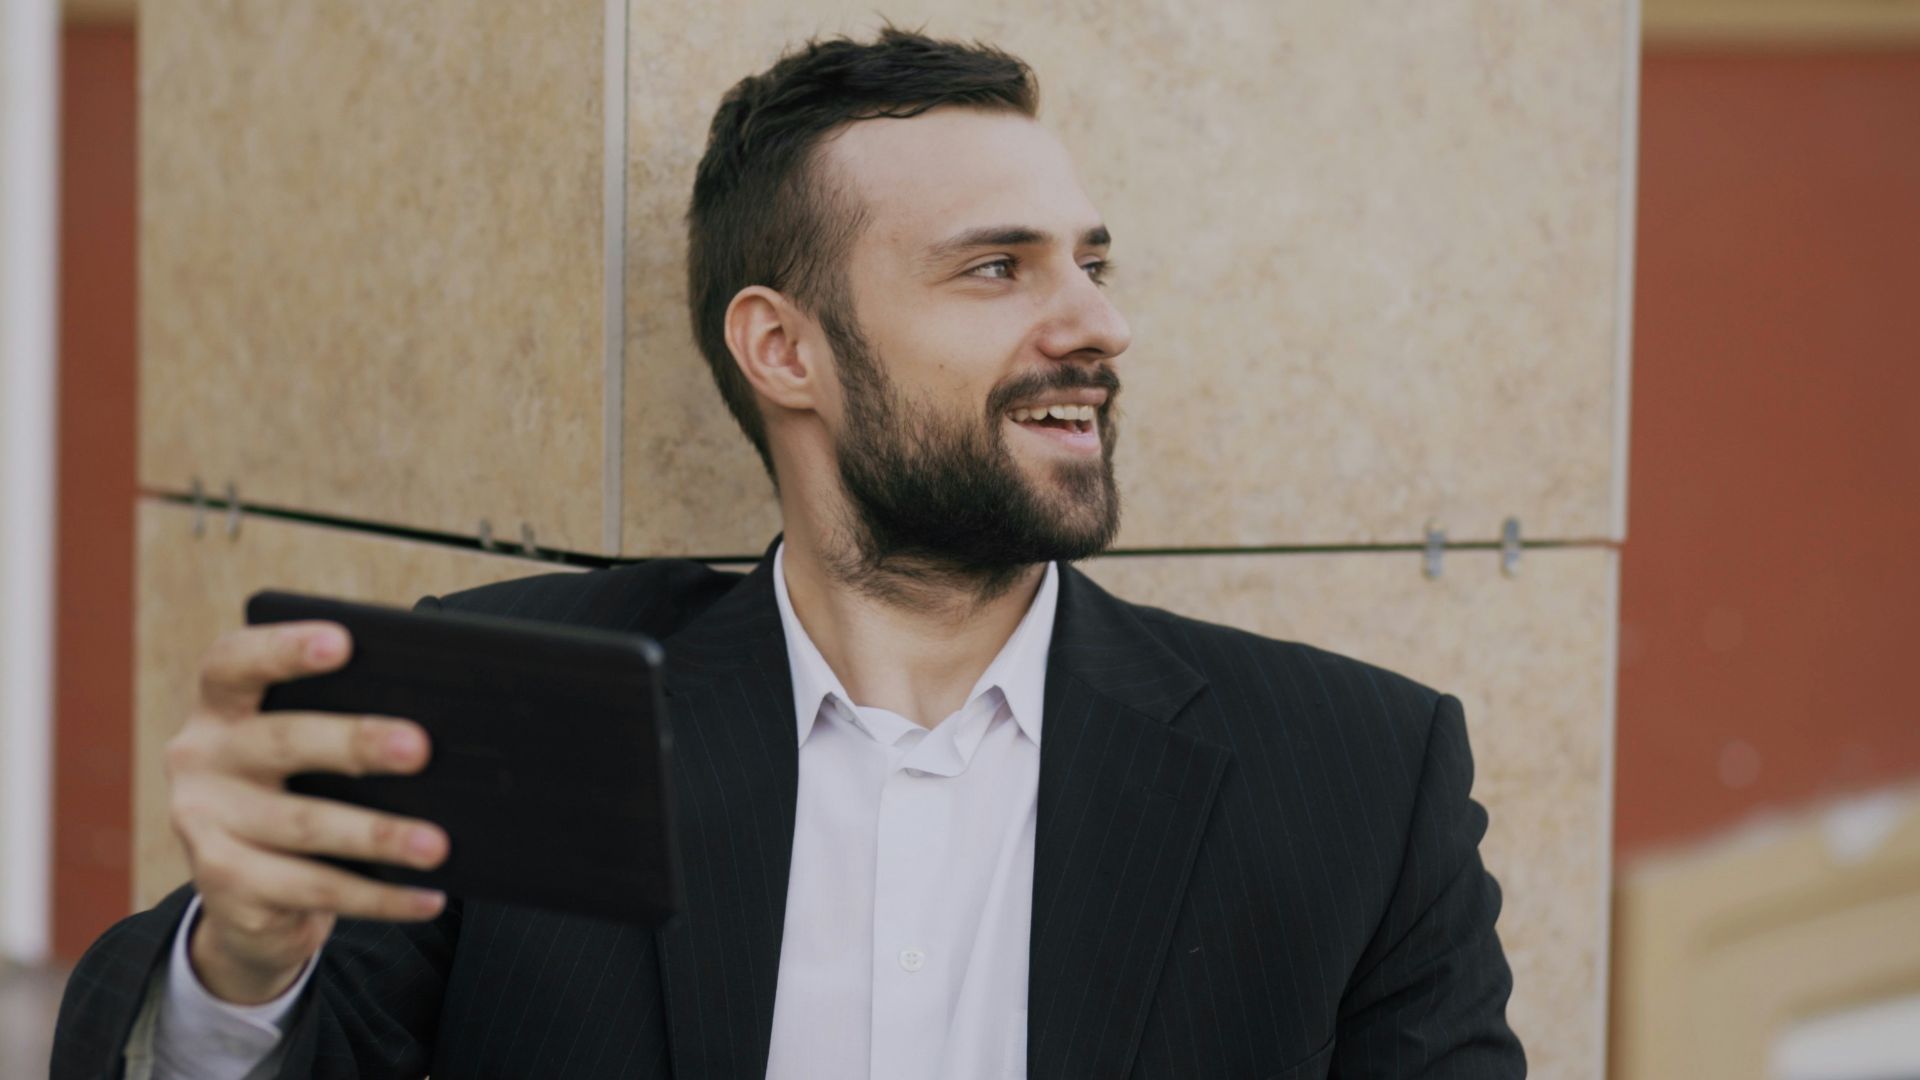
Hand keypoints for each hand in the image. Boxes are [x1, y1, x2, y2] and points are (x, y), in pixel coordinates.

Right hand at [164, 621, 449, 1004]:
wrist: (249, 899)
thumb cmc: (301, 794)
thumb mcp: (310, 755)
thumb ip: (348, 720)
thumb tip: (447, 723)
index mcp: (222, 709)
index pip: (234, 663)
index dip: (284, 648)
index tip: (343, 641)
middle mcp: (201, 759)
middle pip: (282, 741)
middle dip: (356, 742)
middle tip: (421, 748)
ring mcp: (204, 825)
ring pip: (303, 825)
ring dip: (379, 835)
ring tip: (438, 844)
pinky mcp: (224, 887)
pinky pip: (314, 890)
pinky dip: (379, 897)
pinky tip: (427, 897)